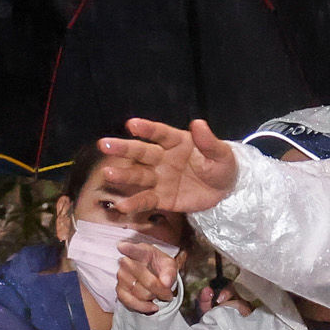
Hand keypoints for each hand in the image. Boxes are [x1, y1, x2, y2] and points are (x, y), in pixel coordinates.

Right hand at [101, 118, 242, 220]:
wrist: (225, 191)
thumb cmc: (222, 167)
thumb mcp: (222, 154)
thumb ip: (209, 142)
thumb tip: (198, 123)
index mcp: (177, 142)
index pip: (160, 133)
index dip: (146, 128)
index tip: (131, 124)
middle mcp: (163, 158)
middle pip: (141, 152)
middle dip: (123, 148)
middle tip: (103, 144)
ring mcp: (159, 178)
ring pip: (138, 175)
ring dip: (123, 175)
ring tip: (108, 174)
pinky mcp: (161, 198)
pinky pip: (145, 200)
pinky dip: (134, 203)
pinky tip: (121, 206)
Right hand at [112, 240, 181, 315]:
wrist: (153, 277)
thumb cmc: (160, 268)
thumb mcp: (170, 266)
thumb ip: (170, 272)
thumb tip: (166, 283)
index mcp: (142, 252)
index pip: (134, 250)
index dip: (128, 249)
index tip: (121, 246)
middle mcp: (127, 262)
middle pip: (145, 279)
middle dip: (159, 289)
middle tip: (168, 292)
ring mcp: (121, 277)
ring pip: (139, 292)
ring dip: (152, 297)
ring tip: (158, 294)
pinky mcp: (120, 291)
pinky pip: (130, 302)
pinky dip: (143, 307)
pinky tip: (152, 306)